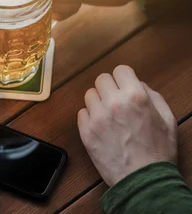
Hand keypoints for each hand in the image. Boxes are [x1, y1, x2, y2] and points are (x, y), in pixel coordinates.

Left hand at [78, 65, 177, 186]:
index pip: (120, 70)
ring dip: (98, 102)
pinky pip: (81, 113)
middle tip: (116, 101)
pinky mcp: (85, 131)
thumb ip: (153, 96)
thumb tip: (138, 84)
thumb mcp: (168, 119)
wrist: (143, 180)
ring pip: (89, 95)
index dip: (124, 78)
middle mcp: (114, 103)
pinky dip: (90, 117)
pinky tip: (101, 127)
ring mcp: (97, 117)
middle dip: (109, 88)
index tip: (124, 86)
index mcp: (136, 97)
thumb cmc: (158, 151)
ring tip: (108, 116)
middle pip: (101, 79)